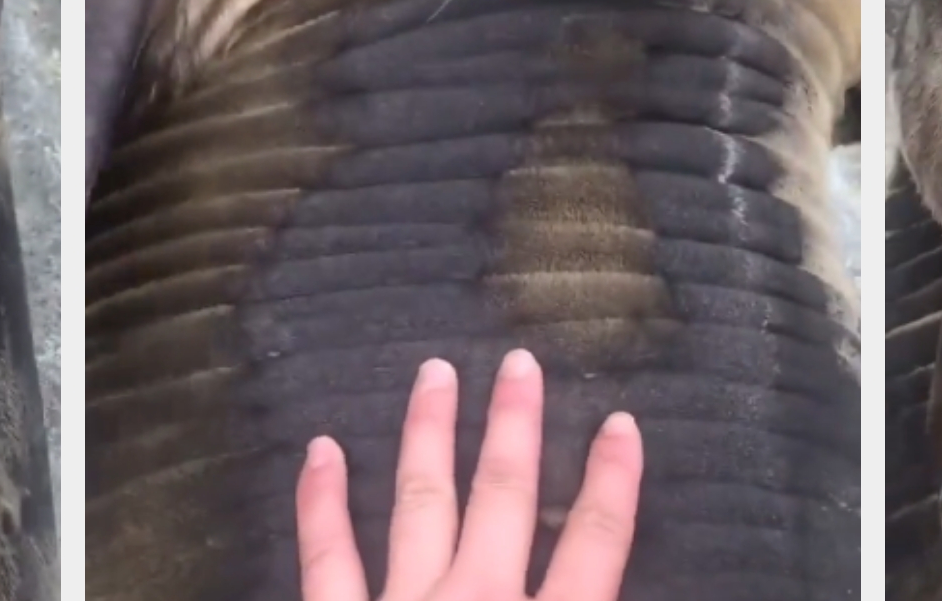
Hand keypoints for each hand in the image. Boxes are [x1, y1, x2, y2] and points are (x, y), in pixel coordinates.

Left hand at [295, 349, 643, 600]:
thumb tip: (604, 580)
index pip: (595, 542)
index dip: (612, 481)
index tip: (621, 423)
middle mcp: (479, 597)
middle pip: (505, 498)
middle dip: (515, 427)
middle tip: (519, 363)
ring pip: (423, 504)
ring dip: (430, 434)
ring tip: (436, 372)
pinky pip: (327, 558)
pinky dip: (320, 503)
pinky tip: (320, 450)